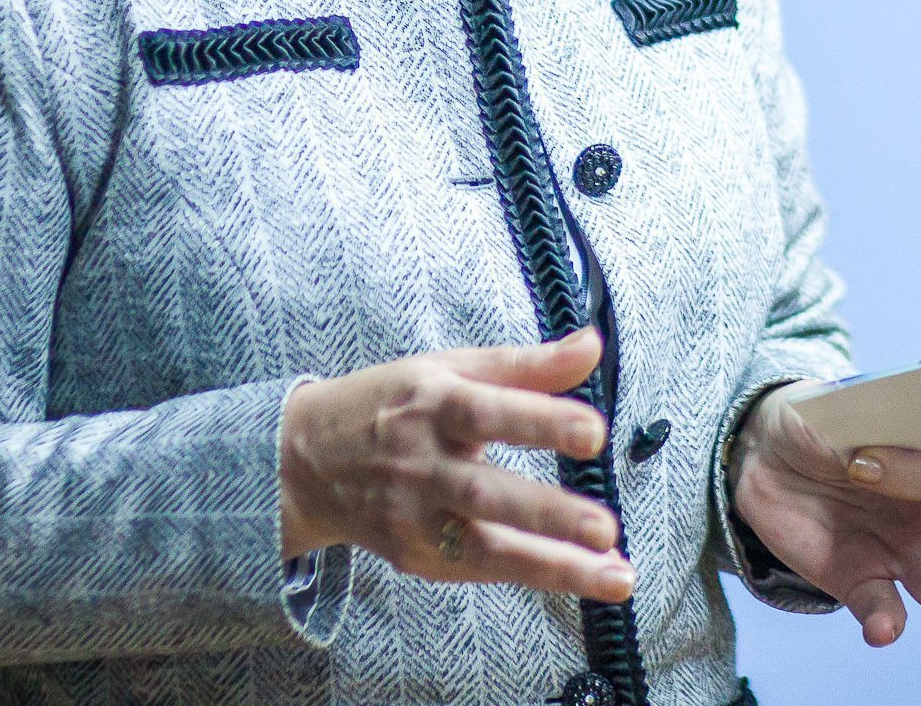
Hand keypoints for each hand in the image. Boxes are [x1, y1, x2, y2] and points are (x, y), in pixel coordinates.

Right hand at [279, 325, 634, 603]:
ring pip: (487, 545)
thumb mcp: (449, 368)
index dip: (541, 420)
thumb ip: (526, 364)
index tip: (594, 430)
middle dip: (546, 512)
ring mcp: (416, 517)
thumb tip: (593, 344)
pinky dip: (537, 574)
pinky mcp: (417, 556)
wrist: (306, 459)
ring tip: (614, 572)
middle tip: (605, 526)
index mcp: (431, 401)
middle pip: (485, 491)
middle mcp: (421, 463)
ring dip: (554, 563)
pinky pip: (483, 569)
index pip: (489, 411)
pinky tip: (587, 577)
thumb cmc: (394, 403)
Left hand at [726, 389, 920, 646]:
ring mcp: (893, 553)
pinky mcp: (855, 581)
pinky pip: (879, 607)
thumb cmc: (818, 423)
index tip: (863, 461)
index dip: (912, 469)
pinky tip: (883, 630)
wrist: (765, 450)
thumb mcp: (836, 412)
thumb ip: (866, 432)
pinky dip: (885, 621)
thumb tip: (876, 463)